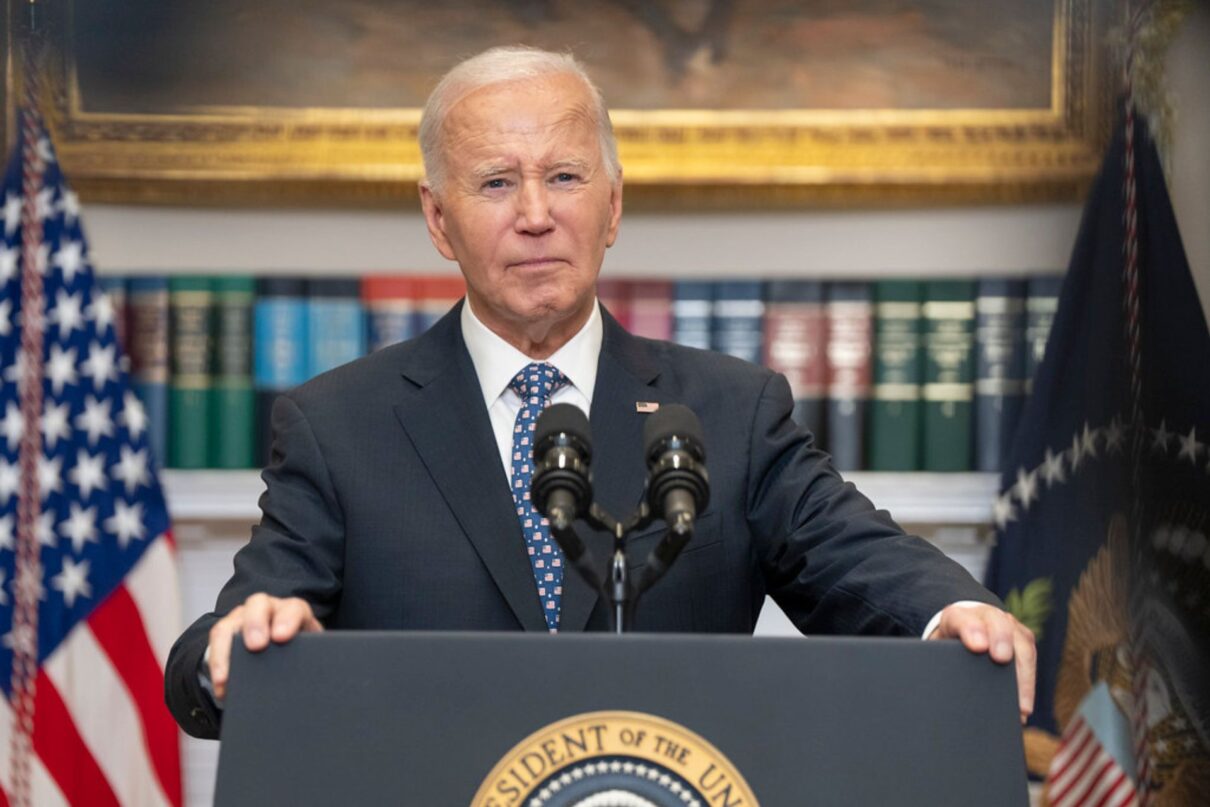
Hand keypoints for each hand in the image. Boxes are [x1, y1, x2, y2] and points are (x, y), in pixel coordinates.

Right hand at [207, 593, 322, 700]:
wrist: (283, 652)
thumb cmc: (299, 651)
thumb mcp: (308, 651)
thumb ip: (311, 657)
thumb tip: (314, 681)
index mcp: (292, 612)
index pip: (293, 608)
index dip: (288, 619)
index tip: (282, 637)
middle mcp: (266, 609)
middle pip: (257, 605)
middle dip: (255, 624)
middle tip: (256, 646)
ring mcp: (242, 619)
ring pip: (229, 625)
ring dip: (225, 651)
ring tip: (225, 679)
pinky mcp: (225, 634)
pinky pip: (215, 645)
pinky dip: (216, 667)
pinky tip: (221, 688)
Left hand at [926, 603, 1035, 723]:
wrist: (962, 630)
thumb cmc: (946, 645)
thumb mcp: (935, 649)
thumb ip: (935, 660)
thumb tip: (935, 687)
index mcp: (957, 616)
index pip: (962, 619)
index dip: (970, 630)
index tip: (977, 646)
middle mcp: (985, 615)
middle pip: (998, 623)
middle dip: (1001, 640)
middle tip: (1000, 659)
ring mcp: (1007, 624)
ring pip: (1021, 642)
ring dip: (1022, 672)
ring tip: (1020, 705)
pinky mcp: (1022, 638)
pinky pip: (1030, 657)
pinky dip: (1028, 684)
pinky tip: (1023, 708)